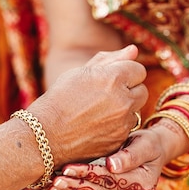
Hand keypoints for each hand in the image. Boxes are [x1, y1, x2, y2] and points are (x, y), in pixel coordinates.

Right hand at [27, 45, 147, 165]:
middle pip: (142, 90)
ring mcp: (123, 123)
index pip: (139, 70)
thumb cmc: (60, 99)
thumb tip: (134, 50)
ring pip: (136, 111)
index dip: (125, 74)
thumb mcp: (81, 72)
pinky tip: (98, 126)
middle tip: (106, 96)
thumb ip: (110, 60)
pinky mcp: (120, 140)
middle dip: (129, 91)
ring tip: (99, 112)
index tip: (110, 80)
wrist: (46, 134)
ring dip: (124, 110)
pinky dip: (118, 127)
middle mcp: (123, 100)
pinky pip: (127, 129)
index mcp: (114, 78)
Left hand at [36, 129, 166, 189]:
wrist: (152, 154)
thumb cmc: (148, 144)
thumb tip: (112, 166)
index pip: (111, 180)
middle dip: (75, 188)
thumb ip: (131, 155)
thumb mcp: (146, 144)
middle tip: (54, 182)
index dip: (89, 175)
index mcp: (142, 184)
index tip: (68, 168)